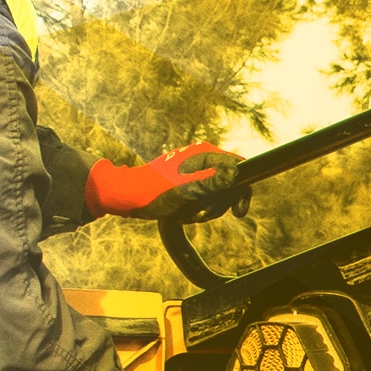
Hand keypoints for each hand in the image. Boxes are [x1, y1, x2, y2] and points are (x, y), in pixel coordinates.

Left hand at [84, 143, 249, 220]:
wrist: (127, 195)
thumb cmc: (155, 191)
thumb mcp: (187, 190)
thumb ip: (213, 181)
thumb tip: (236, 175)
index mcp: (204, 154)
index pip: (237, 167)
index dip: (242, 189)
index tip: (238, 211)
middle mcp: (202, 159)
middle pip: (228, 184)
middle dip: (218, 204)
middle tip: (201, 216)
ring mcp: (195, 171)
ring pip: (216, 194)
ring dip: (205, 209)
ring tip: (188, 215)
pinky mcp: (188, 182)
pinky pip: (203, 197)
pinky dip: (197, 208)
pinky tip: (183, 214)